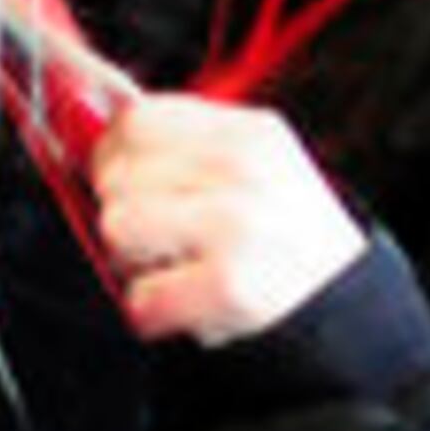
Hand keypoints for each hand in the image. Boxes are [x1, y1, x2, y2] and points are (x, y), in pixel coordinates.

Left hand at [93, 94, 365, 346]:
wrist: (342, 307)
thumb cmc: (285, 241)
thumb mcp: (253, 168)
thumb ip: (182, 144)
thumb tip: (87, 117)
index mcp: (249, 133)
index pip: (136, 119)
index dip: (114, 156)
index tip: (129, 184)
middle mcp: (244, 169)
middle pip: (117, 174)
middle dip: (124, 213)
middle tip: (165, 240)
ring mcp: (237, 225)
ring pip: (118, 227)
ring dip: (133, 262)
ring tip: (177, 268)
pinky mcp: (229, 285)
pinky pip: (140, 294)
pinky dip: (152, 312)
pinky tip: (185, 304)